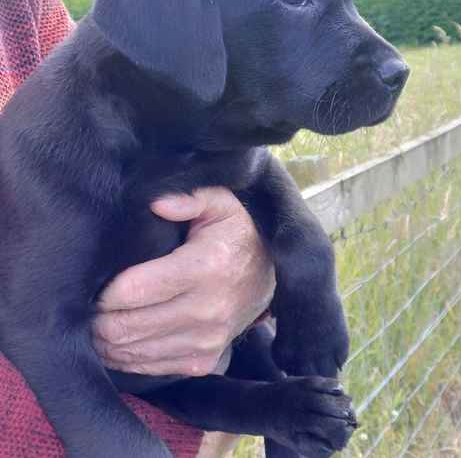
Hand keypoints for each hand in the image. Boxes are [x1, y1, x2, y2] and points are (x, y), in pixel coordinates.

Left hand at [92, 187, 274, 375]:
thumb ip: (190, 197)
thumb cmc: (236, 235)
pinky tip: (117, 340)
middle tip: (86, 305)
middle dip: (97, 319)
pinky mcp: (204, 361)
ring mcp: (206, 340)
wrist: (269, 277)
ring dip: (106, 341)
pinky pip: (150, 368)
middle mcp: (207, 309)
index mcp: (206, 267)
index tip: (94, 282)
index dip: (105, 291)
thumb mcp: (221, 204)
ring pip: (133, 352)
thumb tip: (156, 203)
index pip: (135, 290)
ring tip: (96, 322)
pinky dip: (125, 358)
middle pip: (128, 326)